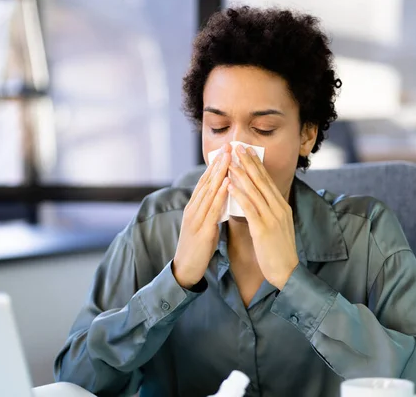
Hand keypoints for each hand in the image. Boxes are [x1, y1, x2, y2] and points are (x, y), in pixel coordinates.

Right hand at [172, 145, 230, 288]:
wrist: (186, 269)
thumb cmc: (198, 247)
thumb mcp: (205, 224)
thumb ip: (212, 209)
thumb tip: (224, 196)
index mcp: (194, 207)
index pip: (205, 181)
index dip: (215, 165)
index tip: (226, 150)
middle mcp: (193, 209)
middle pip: (206, 181)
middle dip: (218, 163)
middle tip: (229, 146)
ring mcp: (196, 218)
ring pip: (208, 191)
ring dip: (219, 173)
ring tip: (229, 157)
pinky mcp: (201, 230)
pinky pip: (212, 209)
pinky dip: (220, 194)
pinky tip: (227, 182)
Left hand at [227, 144, 298, 289]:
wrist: (287, 272)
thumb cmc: (278, 251)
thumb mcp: (277, 226)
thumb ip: (269, 211)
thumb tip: (257, 199)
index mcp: (282, 206)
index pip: (267, 181)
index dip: (257, 165)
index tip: (248, 151)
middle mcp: (279, 208)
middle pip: (262, 181)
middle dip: (249, 162)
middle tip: (239, 147)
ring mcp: (272, 218)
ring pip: (255, 191)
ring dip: (242, 174)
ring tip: (232, 161)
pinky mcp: (264, 229)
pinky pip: (250, 208)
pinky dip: (240, 195)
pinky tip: (231, 185)